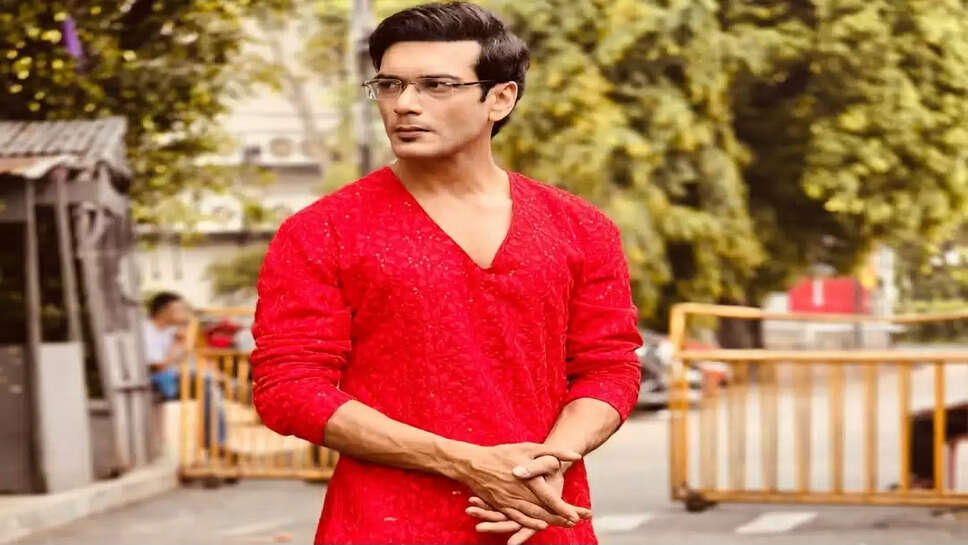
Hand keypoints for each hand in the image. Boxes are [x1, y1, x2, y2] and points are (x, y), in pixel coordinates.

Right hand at [452, 443, 583, 530]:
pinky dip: (530, 524)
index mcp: (527, 479)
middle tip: (574, 522)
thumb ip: (553, 452)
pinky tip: (541, 525)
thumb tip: (576, 456)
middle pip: (543, 510)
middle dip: (560, 518)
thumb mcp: (528, 448)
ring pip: (532, 516)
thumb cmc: (502, 454)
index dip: (563, 508)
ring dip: (549, 521)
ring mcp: (509, 501)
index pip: (549, 498)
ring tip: (563, 524)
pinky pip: (518, 518)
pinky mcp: (501, 506)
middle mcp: (519, 493)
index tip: (576, 515)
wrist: (473, 464)